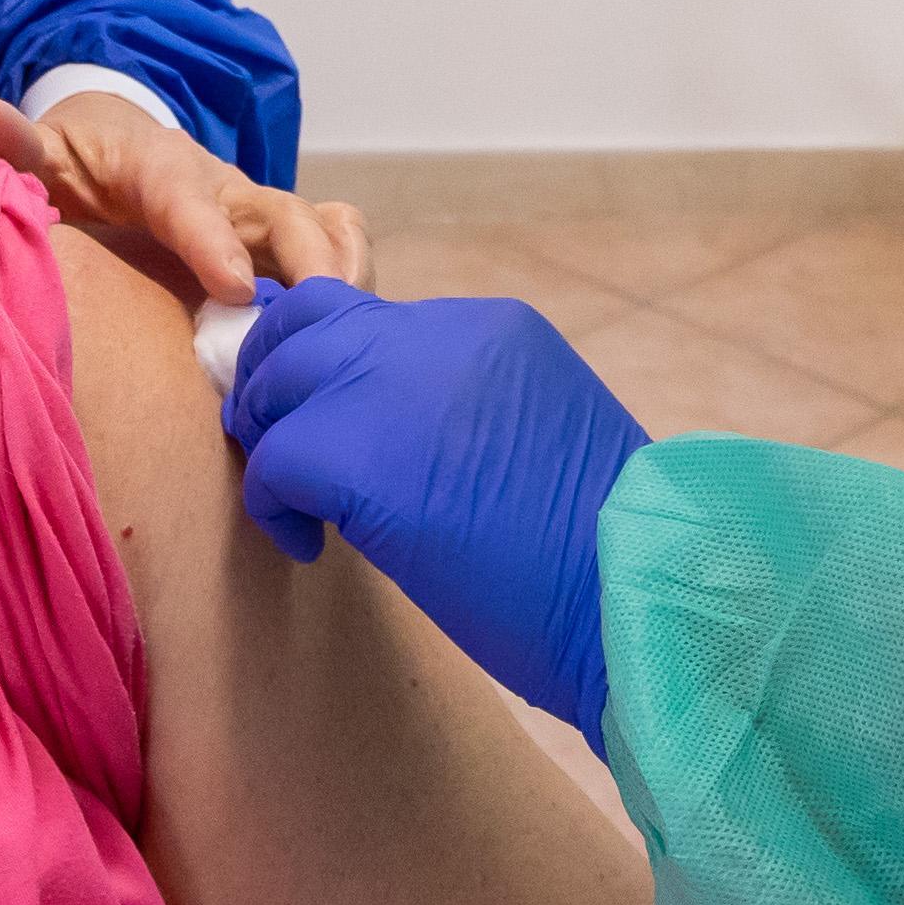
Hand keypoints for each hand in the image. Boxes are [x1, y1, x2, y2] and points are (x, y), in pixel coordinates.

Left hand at [0, 89, 369, 304]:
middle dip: (306, 263)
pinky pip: (336, 245)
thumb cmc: (73, 163)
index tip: (233, 288)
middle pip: (281, 214)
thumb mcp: (37, 154)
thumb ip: (9, 146)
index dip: (212, 239)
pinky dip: (354, 280)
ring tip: (346, 342)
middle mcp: (222, 188)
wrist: (113, 146)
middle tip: (315, 326)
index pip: (187, 196)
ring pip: (321, 231)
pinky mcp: (278, 243)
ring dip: (340, 278)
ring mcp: (258, 217)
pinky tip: (352, 341)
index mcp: (158, 166)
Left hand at [224, 283, 648, 741]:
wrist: (633, 587)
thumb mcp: (539, 435)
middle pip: (309, 320)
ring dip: (270, 435)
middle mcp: (435, 333)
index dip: (333, 367)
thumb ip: (466, 407)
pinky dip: (273, 505)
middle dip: (278, 378)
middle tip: (280, 448)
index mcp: (489, 326)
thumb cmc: (604, 543)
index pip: (371, 317)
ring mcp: (392, 382)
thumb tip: (394, 435)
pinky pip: (272, 461)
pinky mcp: (355, 452)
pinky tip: (309, 543)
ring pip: (279, 376)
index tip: (326, 421)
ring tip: (292, 497)